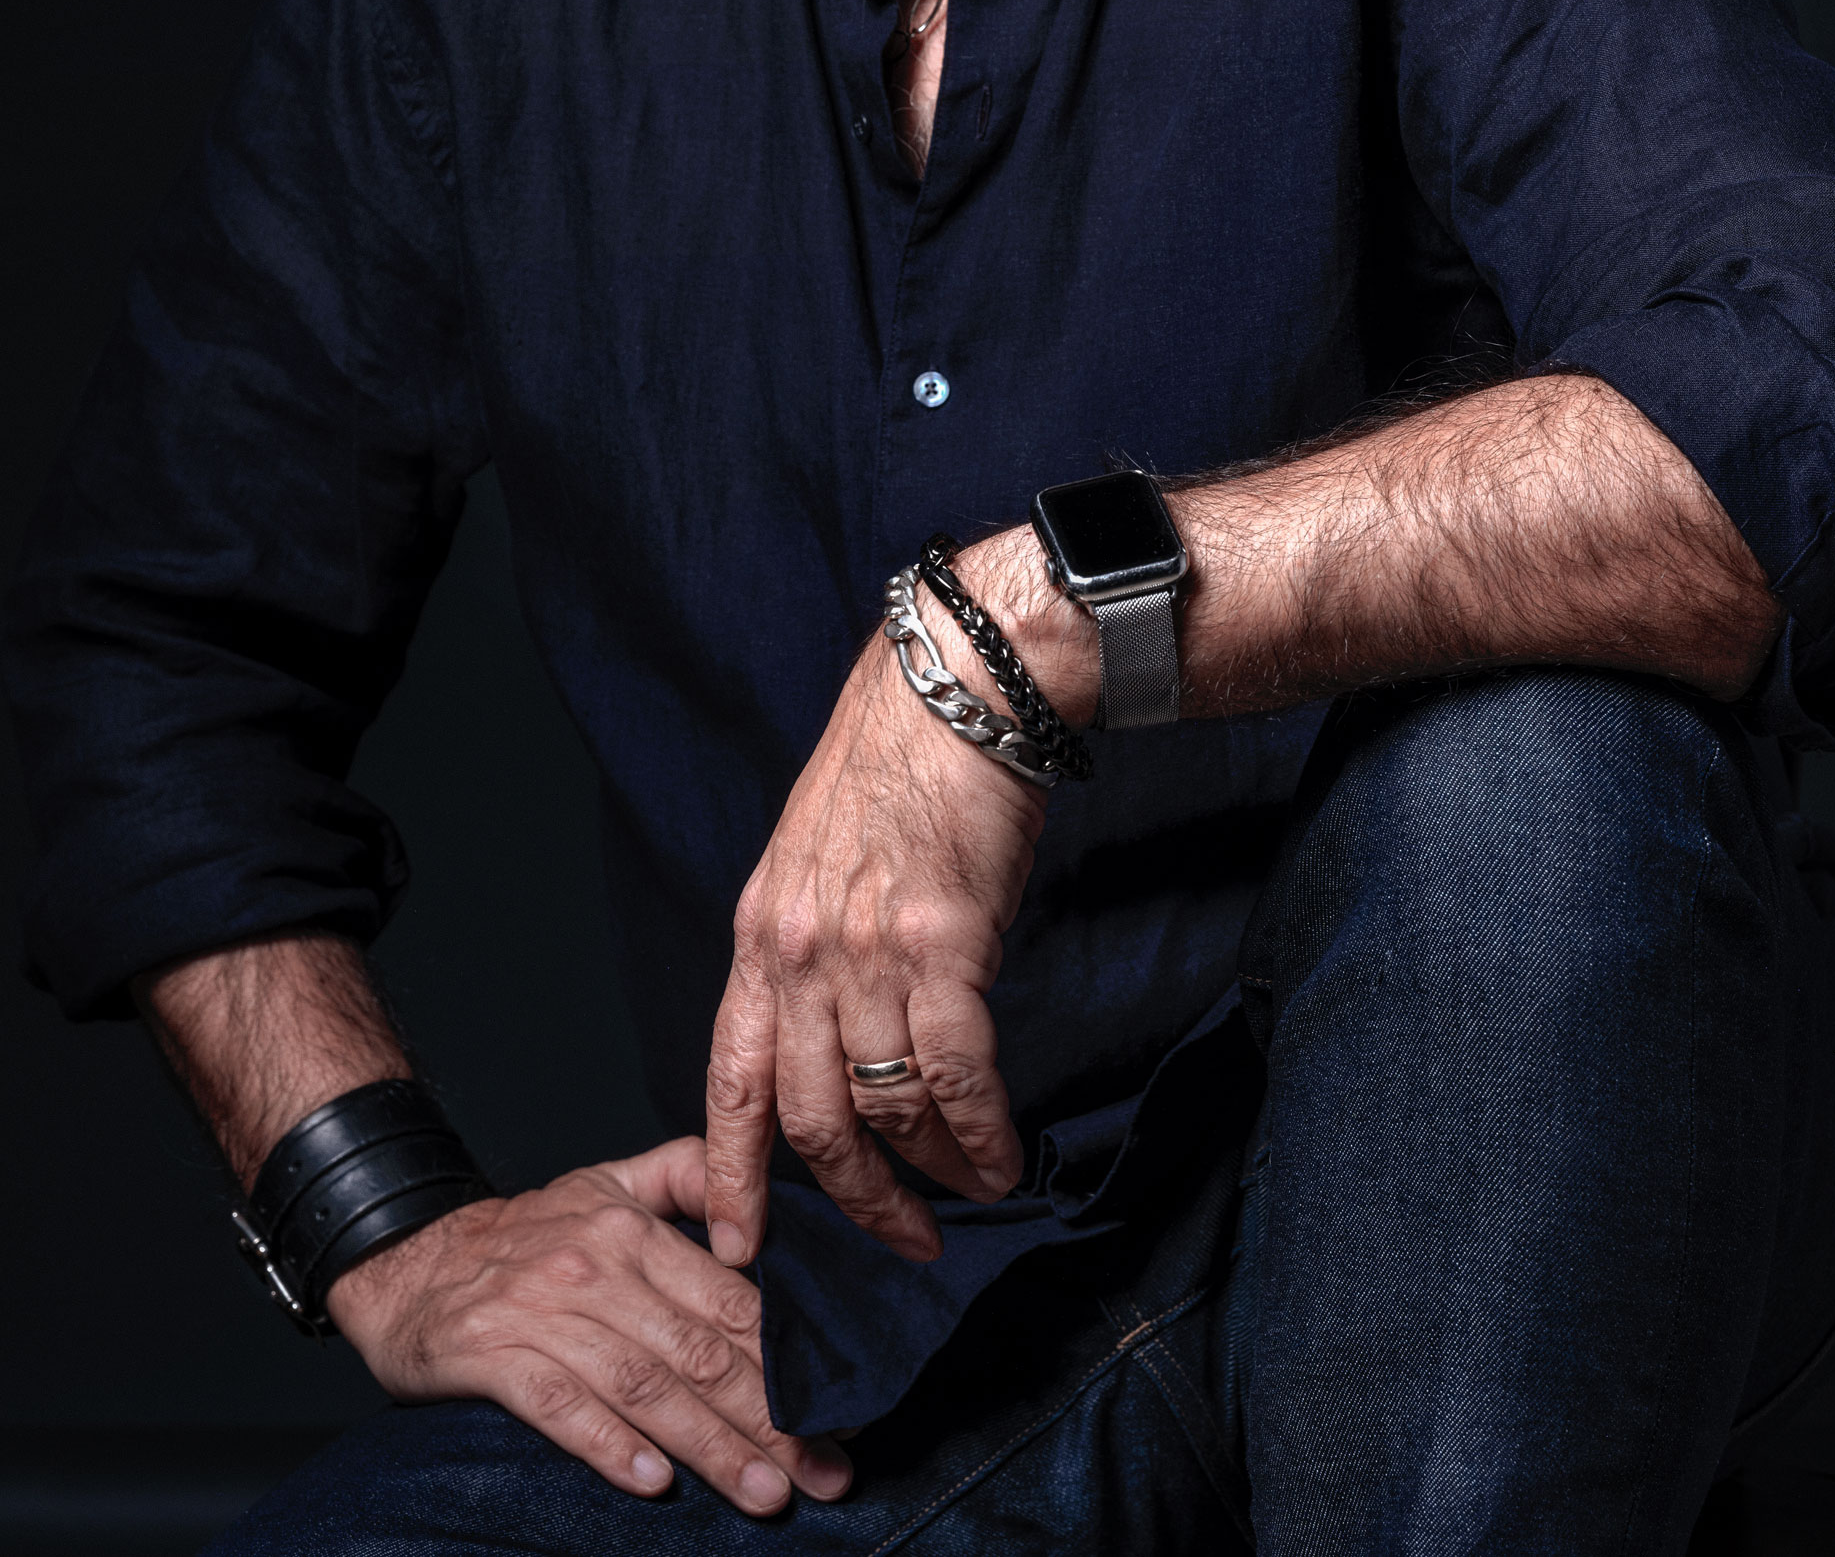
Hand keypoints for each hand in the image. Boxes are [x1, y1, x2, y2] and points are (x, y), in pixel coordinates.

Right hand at [327, 1136, 851, 1513]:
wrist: (408, 1259)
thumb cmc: (526, 1232)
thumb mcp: (608, 1183)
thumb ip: (686, 1177)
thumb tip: (761, 1195)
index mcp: (633, 1230)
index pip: (729, 1302)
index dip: (789, 1360)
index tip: (840, 1412)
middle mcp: (596, 1269)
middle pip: (699, 1352)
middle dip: (770, 1419)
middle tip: (825, 1474)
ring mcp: (544, 1313)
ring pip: (644, 1385)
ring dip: (709, 1444)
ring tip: (764, 1491)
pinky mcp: (494, 1356)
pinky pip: (562, 1406)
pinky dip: (610, 1445)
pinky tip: (654, 1482)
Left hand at [704, 607, 1050, 1265]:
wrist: (956, 692)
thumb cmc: (898, 769)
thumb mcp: (817, 862)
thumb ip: (815, 951)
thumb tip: (846, 1039)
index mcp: (761, 937)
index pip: (731, 1079)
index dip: (732, 1172)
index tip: (739, 1242)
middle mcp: (800, 956)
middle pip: (811, 1118)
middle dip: (857, 1199)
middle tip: (902, 1239)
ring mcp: (866, 953)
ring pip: (887, 1107)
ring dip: (934, 1171)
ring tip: (971, 1193)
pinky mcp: (942, 945)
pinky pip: (954, 1075)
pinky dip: (980, 1132)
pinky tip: (1003, 1157)